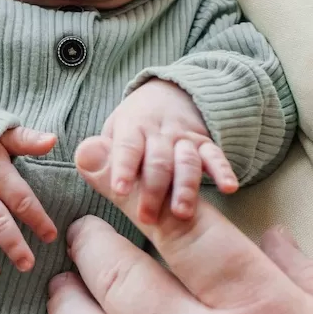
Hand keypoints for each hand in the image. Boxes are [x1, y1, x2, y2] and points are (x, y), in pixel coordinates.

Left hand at [102, 79, 237, 222]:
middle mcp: (160, 133)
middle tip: (148, 219)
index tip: (119, 191)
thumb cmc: (132, 127)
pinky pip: (215, 156)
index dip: (123, 168)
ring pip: (187, 161)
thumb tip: (83, 158)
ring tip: (182, 213)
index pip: (127, 147)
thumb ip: (100, 153)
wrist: (168, 94)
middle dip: (153, 190)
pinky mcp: (205, 144)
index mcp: (133, 128)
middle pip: (158, 161)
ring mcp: (184, 138)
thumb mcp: (112, 133)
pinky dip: (223, 170)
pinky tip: (229, 188)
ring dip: (185, 187)